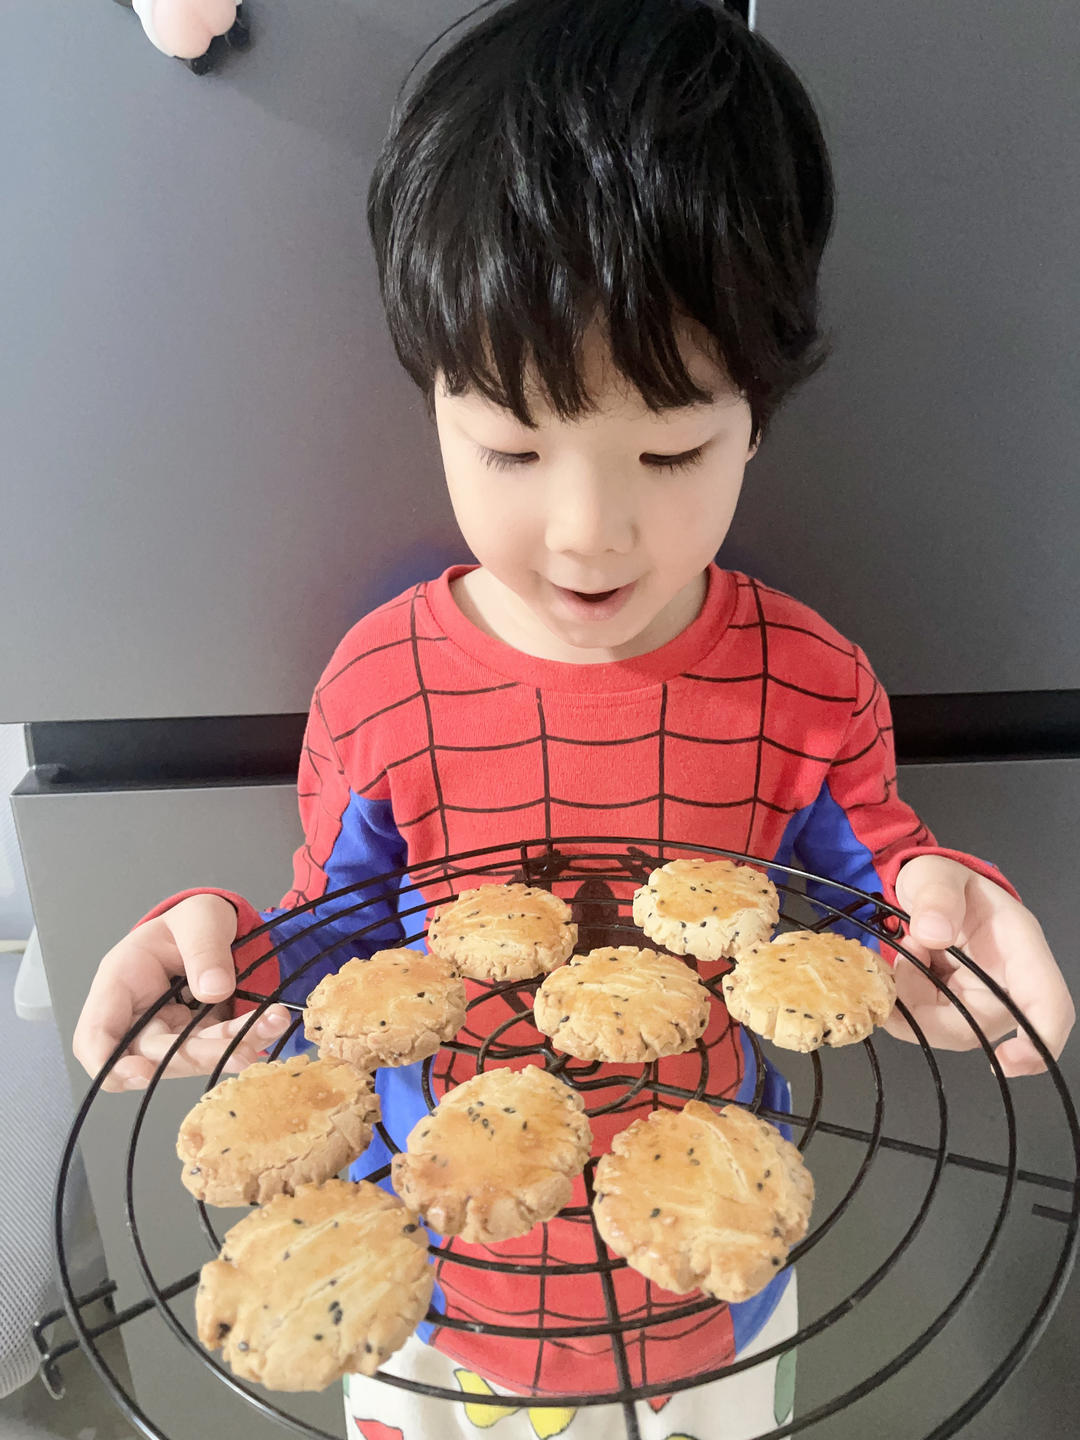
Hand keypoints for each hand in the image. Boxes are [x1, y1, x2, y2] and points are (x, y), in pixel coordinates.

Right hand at [72, 893, 290, 1091]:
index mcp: (121, 981)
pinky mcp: (198, 1037)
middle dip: (197, 1055)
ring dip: (229, 1049)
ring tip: (270, 1026)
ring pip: (190, 1057)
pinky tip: (271, 1026)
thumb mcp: (200, 918)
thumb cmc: (195, 920)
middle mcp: (138, 1014)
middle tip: (242, 1048)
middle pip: (152, 1055)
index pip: (95, 1036)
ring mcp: (169, 1030)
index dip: (110, 1063)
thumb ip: (204, 948)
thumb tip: (212, 990)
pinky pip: (218, 1048)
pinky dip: (246, 1039)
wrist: (223, 928)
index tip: (142, 1074)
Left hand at [885, 855, 1073, 1076]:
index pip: (1048, 1005)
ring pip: (945, 1027)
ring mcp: (980, 997)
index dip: (1037, 1042)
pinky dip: (904, 999)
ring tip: (907, 949)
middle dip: (928, 1012)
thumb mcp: (936, 873)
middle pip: (979, 1027)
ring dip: (911, 998)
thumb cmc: (944, 881)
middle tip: (895, 972)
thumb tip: (934, 934)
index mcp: (1020, 948)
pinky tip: (903, 964)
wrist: (925, 889)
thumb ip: (937, 895)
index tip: (1006, 1062)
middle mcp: (1007, 982)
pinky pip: (927, 1020)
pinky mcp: (954, 1006)